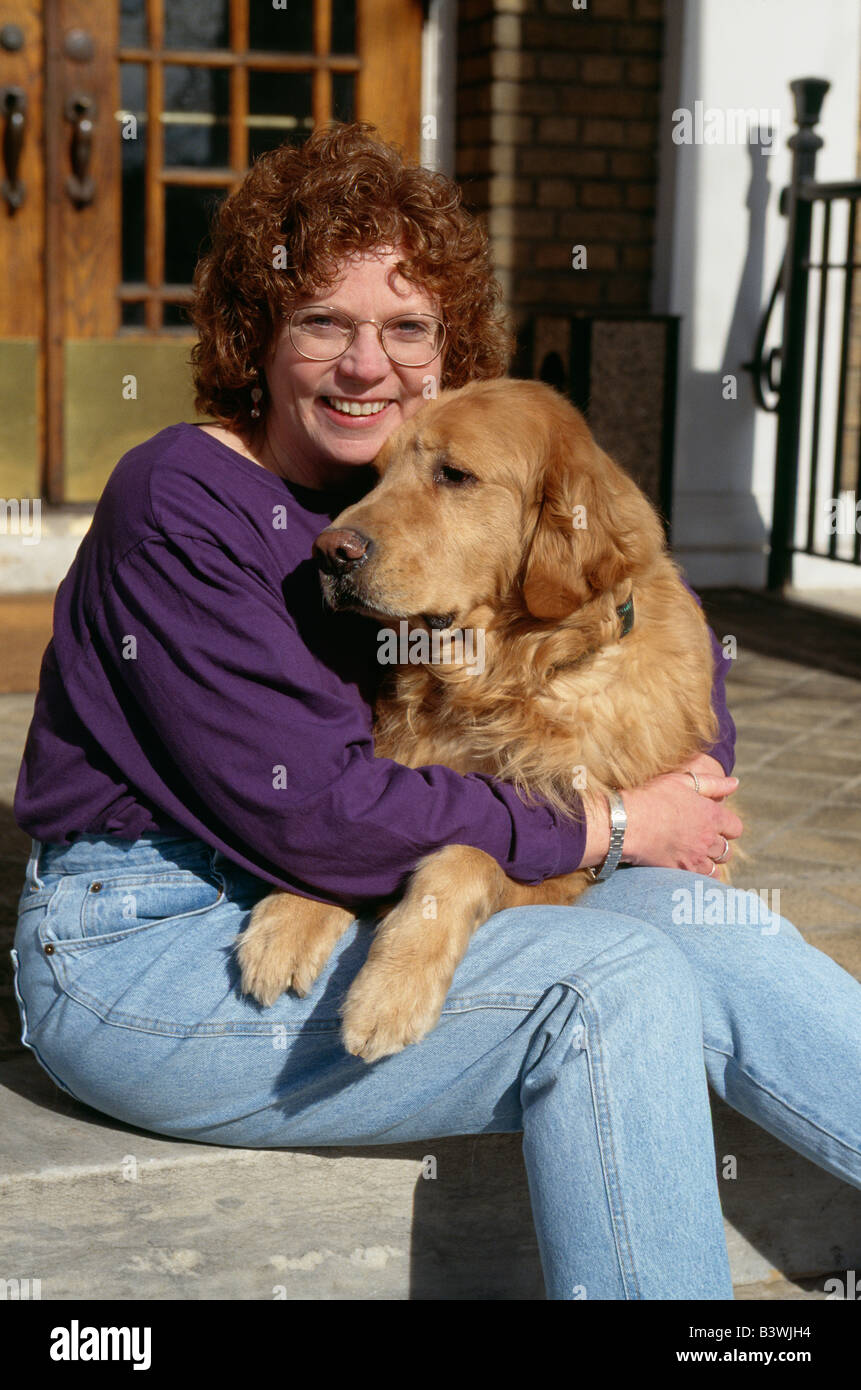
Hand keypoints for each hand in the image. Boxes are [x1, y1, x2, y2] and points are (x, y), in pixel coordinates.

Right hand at [620, 765, 741, 876]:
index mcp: (712, 815)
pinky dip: (699, 877)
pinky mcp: (680, 871)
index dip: (727, 826)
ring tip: (694, 856)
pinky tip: (688, 869)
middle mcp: (708, 839)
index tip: (715, 824)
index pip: (735, 828)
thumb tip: (735, 783)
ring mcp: (694, 858)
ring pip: (716, 868)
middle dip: (718, 846)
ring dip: (709, 863)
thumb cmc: (652, 797)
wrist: (626, 822)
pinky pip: (701, 880)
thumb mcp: (683, 781)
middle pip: (726, 850)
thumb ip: (713, 783)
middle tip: (702, 840)